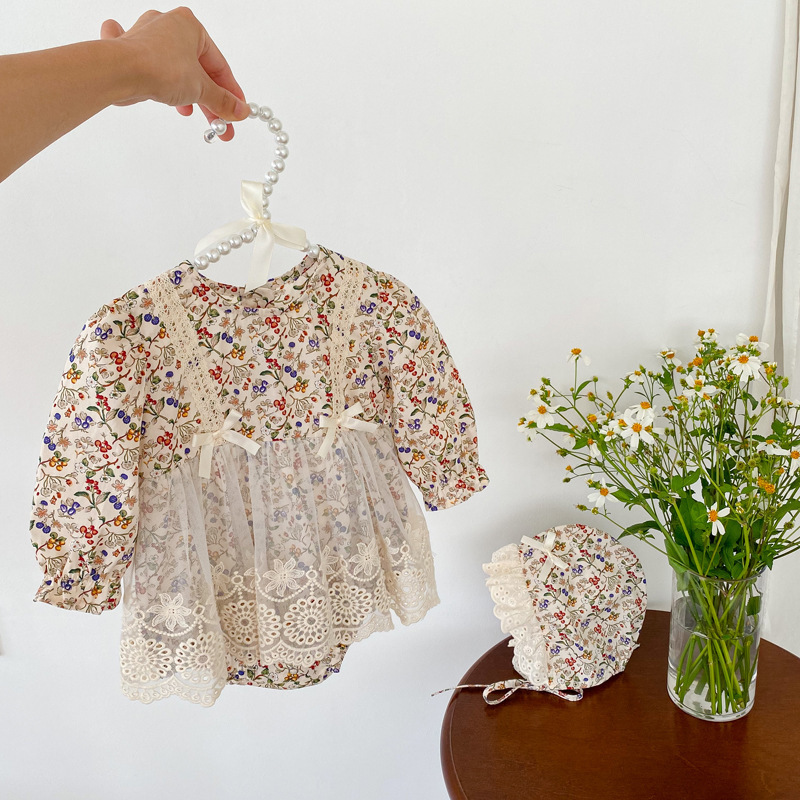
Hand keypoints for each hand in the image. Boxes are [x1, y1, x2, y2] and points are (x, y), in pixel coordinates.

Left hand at [100, 6, 247, 140]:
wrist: (120, 71)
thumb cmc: (158, 67)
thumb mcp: (201, 89)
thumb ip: (222, 101)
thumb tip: (239, 111)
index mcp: (190, 26)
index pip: (219, 65)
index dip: (231, 92)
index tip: (236, 111)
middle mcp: (169, 27)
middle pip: (198, 70)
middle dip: (209, 101)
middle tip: (219, 124)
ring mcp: (147, 37)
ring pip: (175, 69)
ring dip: (186, 94)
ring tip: (188, 112)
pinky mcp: (129, 51)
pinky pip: (142, 59)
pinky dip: (147, 69)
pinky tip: (146, 70)